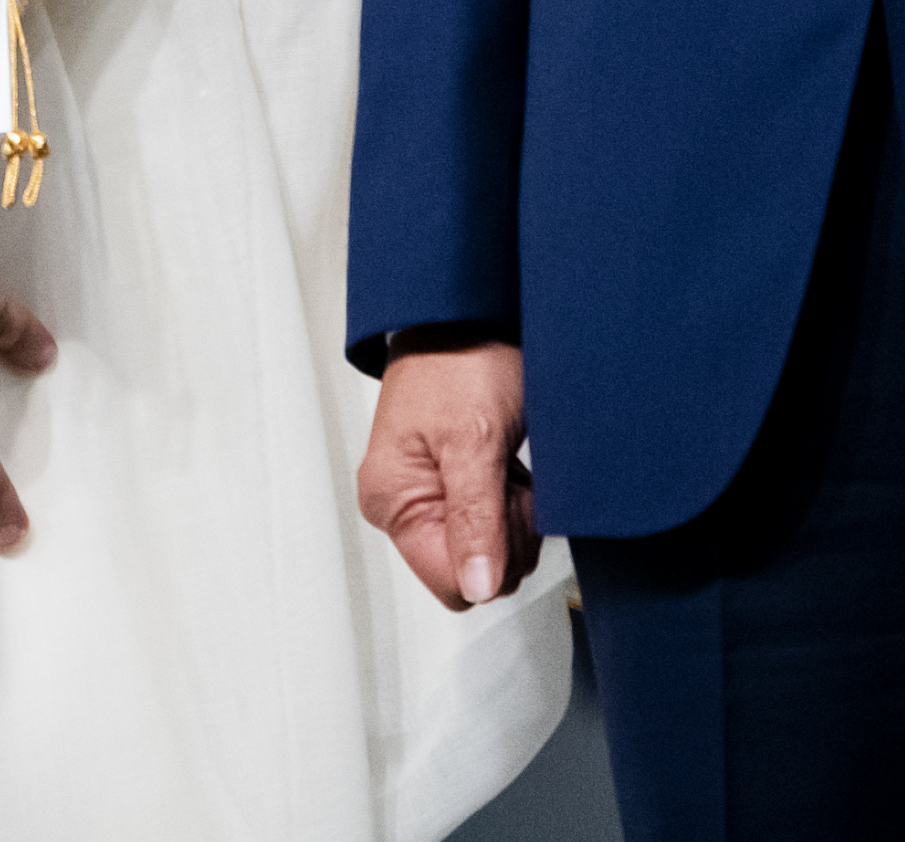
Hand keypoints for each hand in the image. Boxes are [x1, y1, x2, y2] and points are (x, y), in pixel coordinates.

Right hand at [358, 339, 533, 612]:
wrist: (466, 316)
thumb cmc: (462, 362)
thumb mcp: (476, 440)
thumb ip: (476, 519)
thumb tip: (477, 587)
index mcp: (391, 501)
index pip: (452, 584)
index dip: (493, 554)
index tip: (501, 502)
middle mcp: (400, 507)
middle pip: (475, 573)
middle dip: (507, 533)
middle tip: (507, 476)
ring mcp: (424, 499)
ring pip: (491, 555)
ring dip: (514, 516)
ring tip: (506, 464)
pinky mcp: (447, 490)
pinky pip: (492, 529)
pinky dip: (512, 504)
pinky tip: (506, 466)